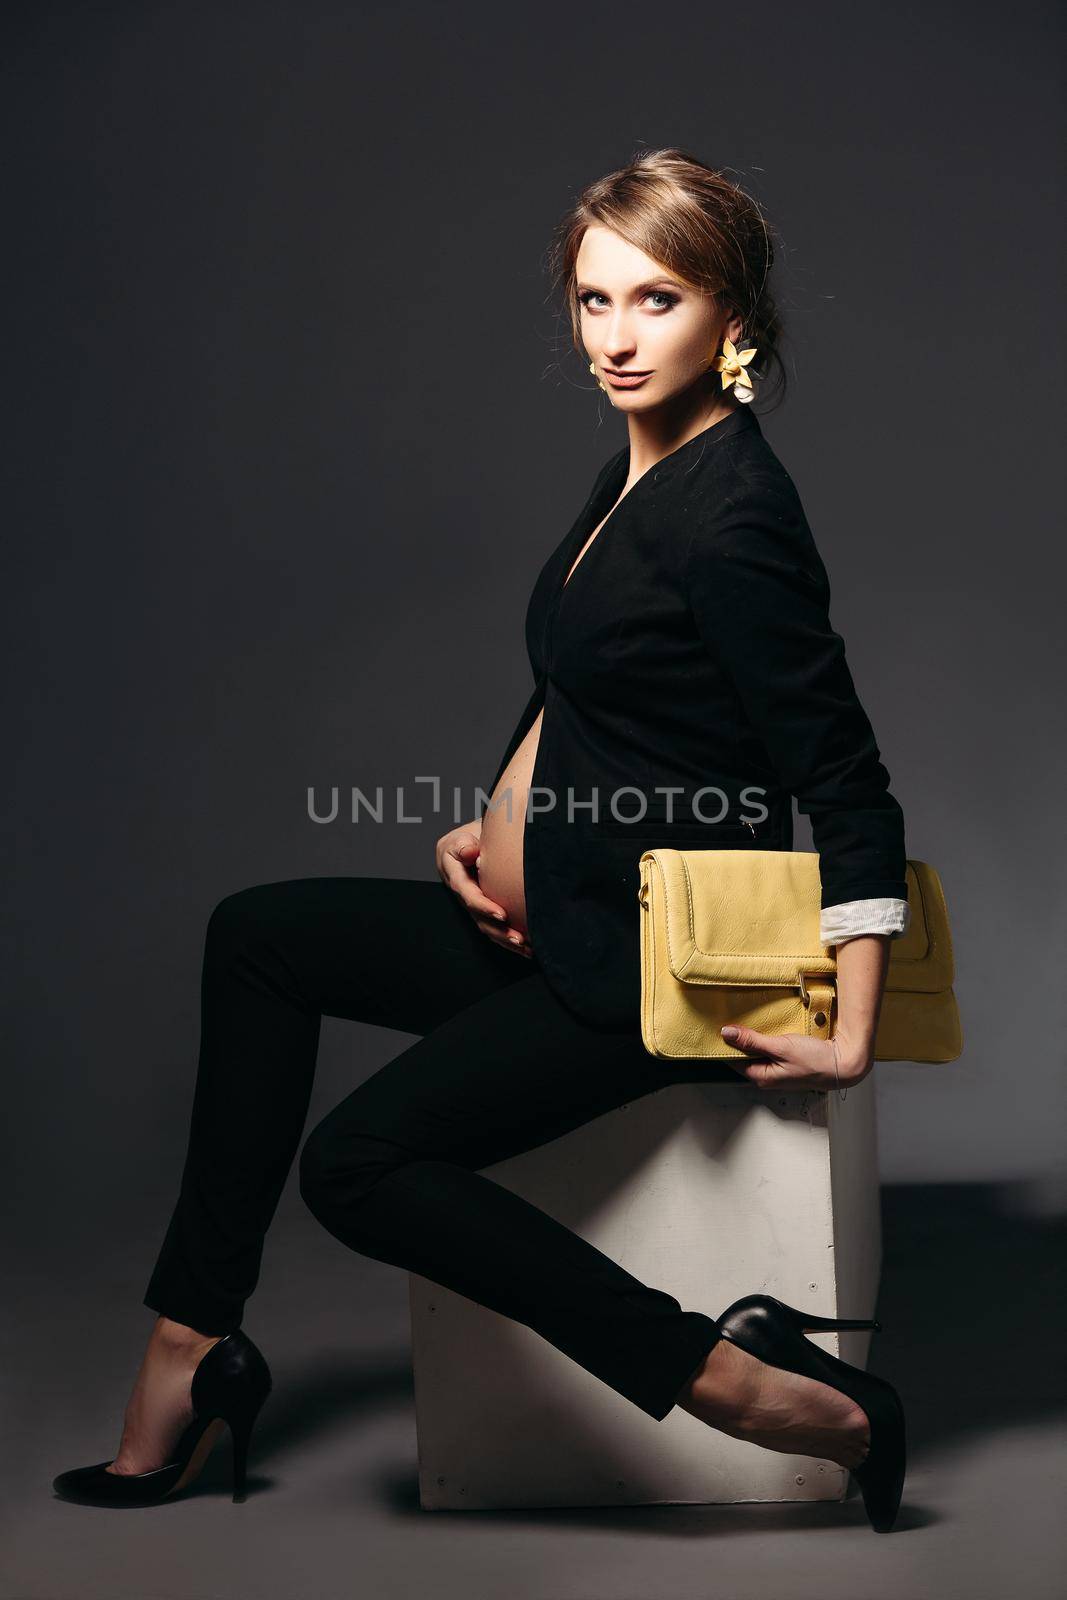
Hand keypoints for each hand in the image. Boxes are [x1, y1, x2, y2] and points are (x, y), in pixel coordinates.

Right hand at [435, 822, 532, 958]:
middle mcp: (463, 894)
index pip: (468, 894)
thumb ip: (464, 844)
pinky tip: (527, 947)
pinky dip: (509, 939)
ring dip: (506, 939)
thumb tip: (469, 852)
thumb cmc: (469, 837)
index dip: (484, 907)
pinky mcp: (484, 909)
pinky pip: (495, 927)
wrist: (472, 841)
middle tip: (519, 938)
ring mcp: (473, 904)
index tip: (502, 915)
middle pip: (479, 918)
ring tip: (526, 947)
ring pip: (488, 927)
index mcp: (455, 875)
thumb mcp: (462, 837)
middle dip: (499, 931)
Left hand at [719, 1024, 872, 1091]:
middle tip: (732, 1020)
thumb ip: (753, 1041)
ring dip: (753, 1039)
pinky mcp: (787, 1064)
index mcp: (762, 1077)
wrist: (844, 1063)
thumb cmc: (816, 1061)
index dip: (725, 1044)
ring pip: (758, 1052)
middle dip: (738, 1040)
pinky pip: (770, 1051)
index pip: (732, 1060)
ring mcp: (778, 1071)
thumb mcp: (781, 1047)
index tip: (718, 1027)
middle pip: (744, 1056)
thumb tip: (727, 1033)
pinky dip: (766, 1040)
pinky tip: (767, 1030)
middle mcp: (767, 1077)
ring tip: (748, 1022)